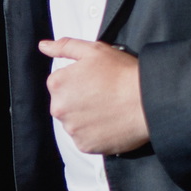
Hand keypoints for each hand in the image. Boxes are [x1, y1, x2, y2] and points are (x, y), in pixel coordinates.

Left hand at [40, 37, 149, 155]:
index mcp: (57, 84)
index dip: (79, 81)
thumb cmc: (122, 75)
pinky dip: (95, 133)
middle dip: (80, 100)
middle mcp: (59, 108)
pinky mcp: (84, 145)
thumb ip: (65, 47)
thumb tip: (44, 46)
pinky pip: (85, 139)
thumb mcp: (93, 50)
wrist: (147, 101)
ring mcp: (71, 128)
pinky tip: (109, 122)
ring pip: (74, 122)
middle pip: (65, 104)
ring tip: (108, 109)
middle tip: (103, 95)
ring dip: (87, 118)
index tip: (95, 81)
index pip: (59, 84)